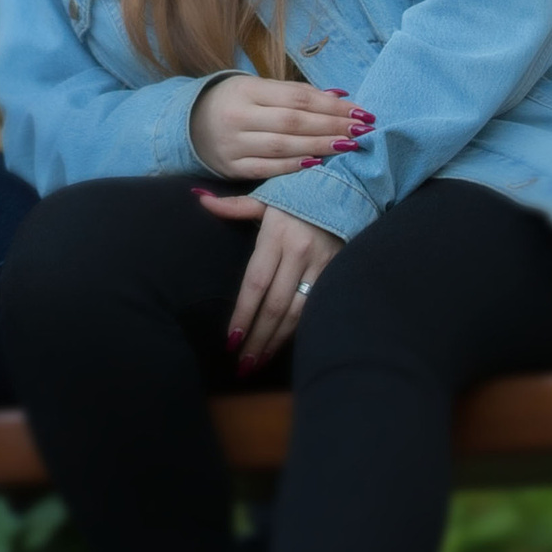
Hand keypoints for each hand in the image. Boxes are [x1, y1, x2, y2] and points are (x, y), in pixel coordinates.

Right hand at [192, 71, 368, 182]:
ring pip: (283, 146)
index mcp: (247, 90)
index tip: (360, 111)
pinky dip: (293, 167)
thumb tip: (338, 96)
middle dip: (332, 126)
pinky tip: (317, 164)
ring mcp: (233, 143)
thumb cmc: (233, 102)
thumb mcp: (257, 88)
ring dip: (319, 146)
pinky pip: (267, 169)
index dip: (331, 105)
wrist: (188, 124)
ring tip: (348, 146)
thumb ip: (295, 94)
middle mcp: (239, 116)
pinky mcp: (231, 167)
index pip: (297, 98)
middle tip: (362, 130)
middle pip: (294, 122)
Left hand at [198, 191, 343, 370]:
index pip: (255, 283)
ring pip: (297, 313)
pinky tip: (284, 346)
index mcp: (277, 234)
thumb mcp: (268, 196)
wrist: (349, 186)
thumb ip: (235, 206)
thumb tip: (201, 199)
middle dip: (258, 338)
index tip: (230, 340)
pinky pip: (314, 308)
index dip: (243, 314)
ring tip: (258, 363)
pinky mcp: (336, 272)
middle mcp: (299, 252)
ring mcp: (321, 265)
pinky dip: (298, 330)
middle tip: (242, 365)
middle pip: (275, 305)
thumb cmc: (300, 192)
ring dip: (276, 342)